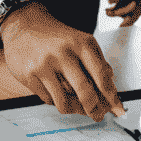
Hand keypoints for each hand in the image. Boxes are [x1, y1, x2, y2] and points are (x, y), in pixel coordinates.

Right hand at [0, 1, 123, 120]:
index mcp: (81, 42)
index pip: (101, 73)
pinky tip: (58, 94)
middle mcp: (64, 52)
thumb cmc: (56, 36)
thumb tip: (111, 86)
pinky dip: (56, 101)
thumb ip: (96, 61)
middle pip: (85, 91)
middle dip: (94, 108)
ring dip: (75, 110)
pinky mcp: (29, 75)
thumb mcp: (80, 40)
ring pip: (64, 101)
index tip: (116, 107)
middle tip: (98, 115)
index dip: (111, 94)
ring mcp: (45, 64)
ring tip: (79, 109)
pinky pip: (48, 99)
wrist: (24, 25)